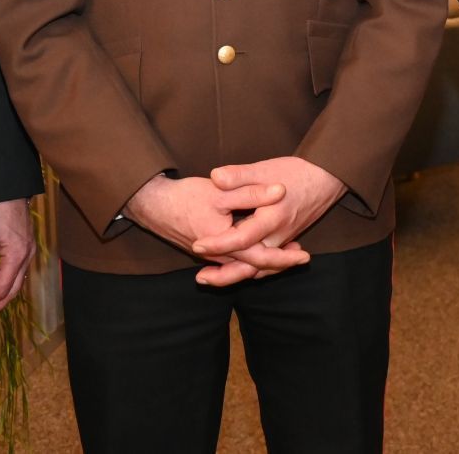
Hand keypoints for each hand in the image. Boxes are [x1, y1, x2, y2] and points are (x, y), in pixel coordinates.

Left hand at [0, 198, 37, 327]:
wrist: (9, 185)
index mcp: (18, 253)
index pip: (3, 288)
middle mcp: (27, 255)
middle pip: (13, 290)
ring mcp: (28, 250)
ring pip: (16, 283)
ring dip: (0, 299)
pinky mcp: (25, 246)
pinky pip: (17, 273)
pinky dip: (6, 286)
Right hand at [124, 174, 309, 285]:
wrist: (153, 205)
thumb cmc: (185, 197)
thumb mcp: (220, 191)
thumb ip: (251, 192)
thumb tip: (281, 190)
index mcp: (227, 244)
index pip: (262, 259)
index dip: (285, 258)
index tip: (304, 256)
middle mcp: (221, 257)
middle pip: (256, 267)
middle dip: (279, 263)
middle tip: (301, 257)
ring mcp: (214, 256)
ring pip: (245, 265)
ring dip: (266, 260)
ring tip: (288, 250)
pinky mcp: (209, 251)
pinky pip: (235, 260)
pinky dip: (251, 256)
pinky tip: (261, 244)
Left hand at [194, 157, 345, 284]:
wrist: (328, 178)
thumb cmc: (298, 171)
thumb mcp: (266, 169)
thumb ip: (240, 175)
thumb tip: (215, 176)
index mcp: (272, 218)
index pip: (241, 238)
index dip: (218, 244)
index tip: (197, 245)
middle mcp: (279, 235)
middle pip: (251, 265)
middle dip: (225, 275)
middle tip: (200, 278)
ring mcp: (284, 240)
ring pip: (260, 267)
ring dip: (236, 275)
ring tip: (211, 278)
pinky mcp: (286, 240)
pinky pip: (268, 263)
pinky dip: (252, 270)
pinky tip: (237, 269)